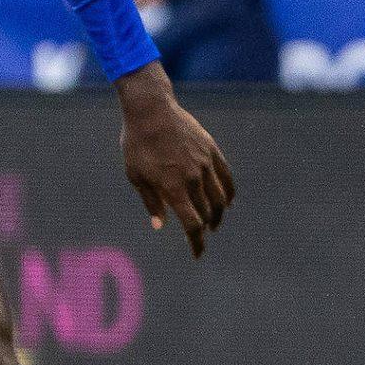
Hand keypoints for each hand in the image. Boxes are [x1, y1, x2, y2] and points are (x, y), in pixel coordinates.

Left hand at [115, 61, 234, 258]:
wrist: (151, 110)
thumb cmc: (137, 144)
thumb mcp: (136, 175)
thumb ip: (151, 202)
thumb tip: (161, 226)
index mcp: (173, 188)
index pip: (192, 225)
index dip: (197, 243)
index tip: (197, 254)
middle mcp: (193, 179)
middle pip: (206, 213)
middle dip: (204, 229)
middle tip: (199, 236)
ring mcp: (205, 164)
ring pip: (220, 199)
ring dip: (218, 215)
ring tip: (214, 223)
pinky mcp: (212, 151)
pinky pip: (227, 178)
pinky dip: (229, 194)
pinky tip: (226, 202)